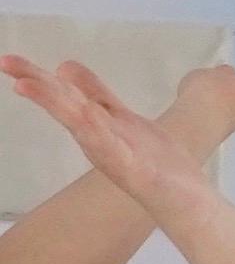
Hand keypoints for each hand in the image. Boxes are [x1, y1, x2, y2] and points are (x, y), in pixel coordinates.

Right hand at [2, 56, 214, 214]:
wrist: (189, 202)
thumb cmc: (156, 163)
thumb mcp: (121, 118)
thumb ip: (96, 93)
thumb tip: (64, 67)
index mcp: (96, 124)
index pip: (64, 94)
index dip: (37, 76)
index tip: (8, 61)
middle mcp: (98, 139)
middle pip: (65, 105)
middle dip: (37, 83)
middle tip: (6, 63)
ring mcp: (114, 156)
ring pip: (80, 124)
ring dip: (56, 103)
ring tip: (28, 84)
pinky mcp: (135, 173)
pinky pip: (113, 148)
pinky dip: (97, 130)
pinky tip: (86, 111)